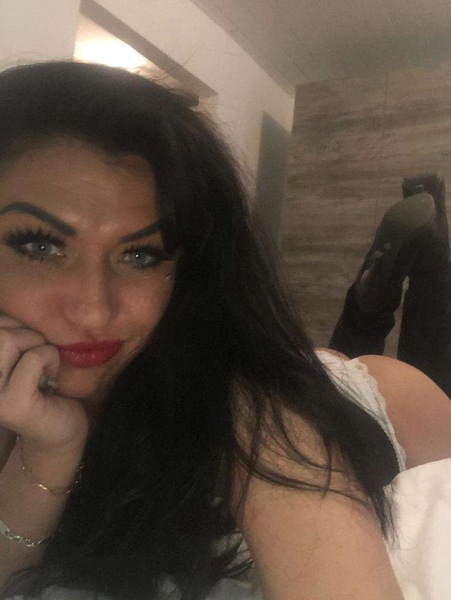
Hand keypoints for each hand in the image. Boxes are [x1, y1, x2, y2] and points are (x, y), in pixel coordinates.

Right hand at [0, 314, 88, 457]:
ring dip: (37, 344)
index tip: (25, 340)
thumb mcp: (22, 353)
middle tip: (39, 350)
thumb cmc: (44, 384)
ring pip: (9, 341)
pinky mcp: (12, 405)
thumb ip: (10, 334)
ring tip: (45, 361)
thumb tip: (8, 296)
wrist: (62, 429)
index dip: (9, 321)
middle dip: (25, 332)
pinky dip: (50, 358)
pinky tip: (52, 376)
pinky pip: (33, 359)